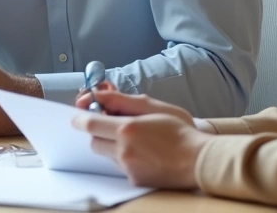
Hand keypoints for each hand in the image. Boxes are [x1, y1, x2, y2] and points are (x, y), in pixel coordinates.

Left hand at [72, 91, 212, 189]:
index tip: (77, 116)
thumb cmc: (180, 131)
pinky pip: (120, 167)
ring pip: (106, 155)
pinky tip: (144, 154)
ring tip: (136, 140)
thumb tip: (100, 96)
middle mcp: (124, 150)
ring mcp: (128, 168)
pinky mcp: (134, 180)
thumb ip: (124, 101)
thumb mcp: (154, 107)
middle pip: (94, 141)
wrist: (199, 160)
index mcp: (127, 129)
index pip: (90, 124)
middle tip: (113, 126)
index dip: (80, 118)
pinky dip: (125, 159)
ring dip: (112, 146)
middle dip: (99, 133)